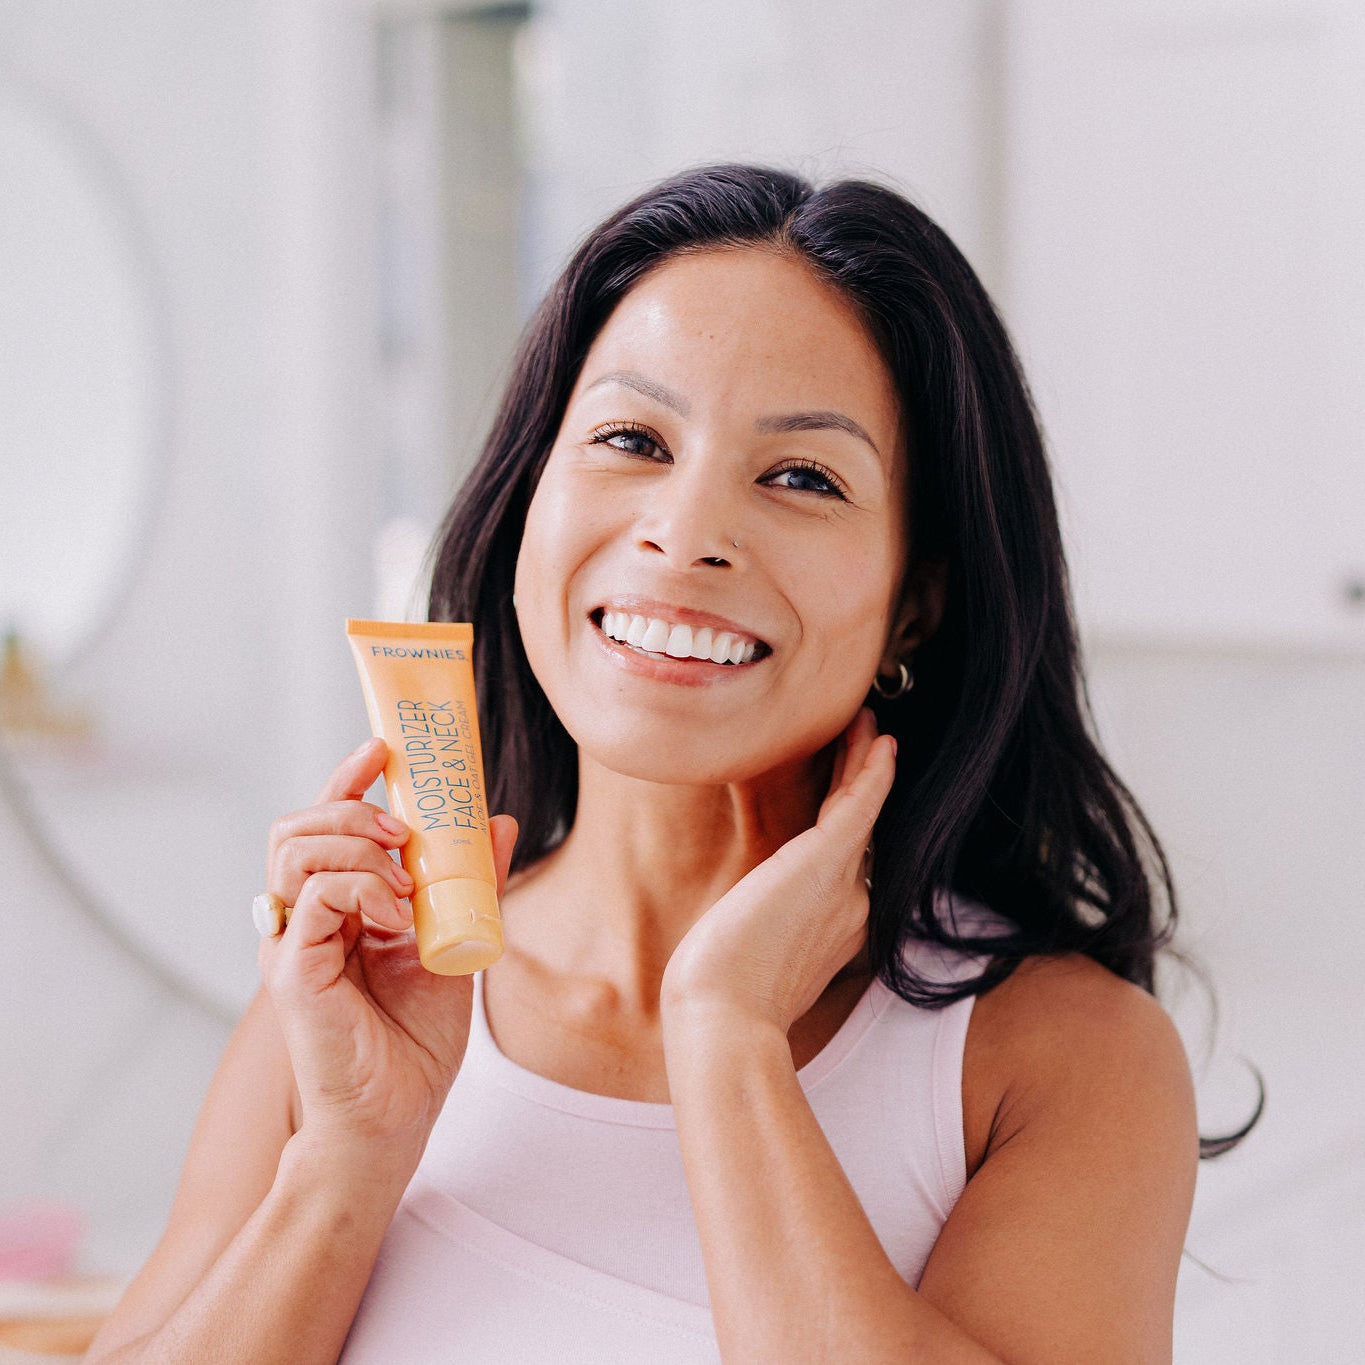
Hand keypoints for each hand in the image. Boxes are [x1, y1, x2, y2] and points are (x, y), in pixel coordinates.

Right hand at [259, 737, 517, 1165]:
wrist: (396, 1117)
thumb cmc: (415, 1042)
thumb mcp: (457, 944)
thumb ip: (471, 885)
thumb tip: (500, 822)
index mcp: (337, 908)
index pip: (325, 825)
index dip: (346, 779)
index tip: (381, 747)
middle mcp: (304, 919)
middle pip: (296, 826)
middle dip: (349, 805)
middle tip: (401, 827)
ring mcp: (292, 943)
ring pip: (295, 849)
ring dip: (355, 841)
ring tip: (403, 875)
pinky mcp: (291, 971)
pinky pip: (311, 896)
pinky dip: (358, 887)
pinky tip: (395, 913)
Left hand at [660, 707, 895, 1037]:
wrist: (723, 1021)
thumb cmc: (718, 1000)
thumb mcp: (744, 958)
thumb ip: (758, 932)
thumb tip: (741, 919)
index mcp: (831, 929)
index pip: (840, 863)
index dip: (843, 821)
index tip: (842, 790)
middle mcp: (848, 905)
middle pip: (857, 829)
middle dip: (861, 782)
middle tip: (869, 741)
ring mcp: (843, 885)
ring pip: (861, 809)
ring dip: (866, 763)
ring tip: (867, 725)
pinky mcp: (826, 863)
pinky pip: (859, 804)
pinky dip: (871, 772)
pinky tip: (878, 741)